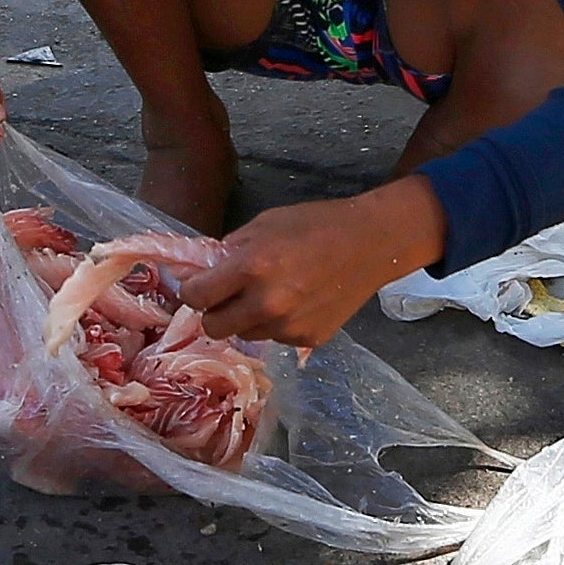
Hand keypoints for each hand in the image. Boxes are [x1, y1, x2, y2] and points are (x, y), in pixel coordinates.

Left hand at [174, 180, 446, 349]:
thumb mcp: (264, 224)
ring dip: (247, 319)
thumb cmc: (315, 225)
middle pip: (214, 328)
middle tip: (228, 296)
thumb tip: (204, 271)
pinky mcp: (308, 340)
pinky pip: (275, 337)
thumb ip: (231, 250)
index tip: (201, 285)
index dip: (194, 290)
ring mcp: (288, 326)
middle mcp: (267, 303)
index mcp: (251, 267)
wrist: (370, 244)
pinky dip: (277, 324)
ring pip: (245, 334)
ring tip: (271, 294)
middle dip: (214, 312)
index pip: (196, 296)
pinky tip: (297, 302)